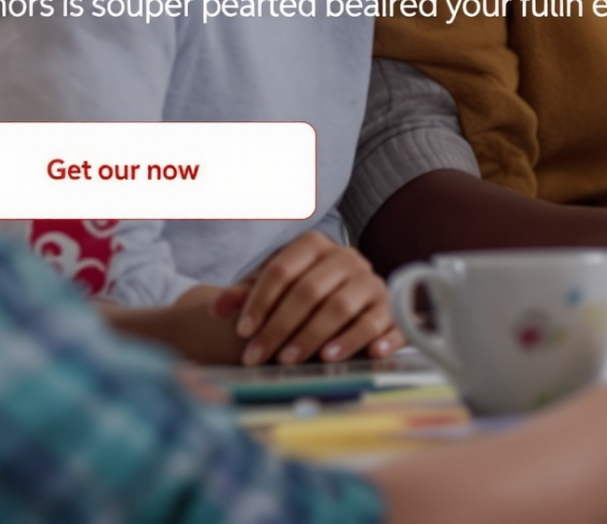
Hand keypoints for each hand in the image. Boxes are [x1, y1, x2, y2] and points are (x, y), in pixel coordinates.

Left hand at [212, 231, 403, 366]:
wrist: (344, 294)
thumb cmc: (301, 294)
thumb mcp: (272, 290)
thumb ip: (245, 296)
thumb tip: (216, 309)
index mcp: (314, 245)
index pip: (282, 268)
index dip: (260, 301)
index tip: (243, 331)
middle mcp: (346, 258)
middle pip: (310, 290)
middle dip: (280, 327)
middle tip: (259, 356)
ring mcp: (370, 281)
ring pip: (342, 307)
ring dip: (315, 336)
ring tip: (292, 361)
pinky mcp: (390, 305)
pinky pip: (385, 320)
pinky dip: (374, 338)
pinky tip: (364, 355)